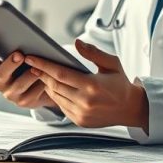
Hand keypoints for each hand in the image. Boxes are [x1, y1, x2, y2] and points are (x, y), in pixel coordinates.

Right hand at [0, 44, 56, 108]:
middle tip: (19, 55)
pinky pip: (32, 93)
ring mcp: (10, 93)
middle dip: (10, 64)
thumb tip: (26, 40)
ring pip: (19, 84)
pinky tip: (47, 79)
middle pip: (1, 73)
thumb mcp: (23, 58)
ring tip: (38, 68)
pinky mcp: (23, 102)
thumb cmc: (30, 66)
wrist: (42, 88)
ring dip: (30, 75)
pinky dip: (40, 85)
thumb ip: (20, 51)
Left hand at [24, 39, 148, 128]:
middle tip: (32, 65)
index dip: (44, 65)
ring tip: (41, 74)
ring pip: (56, 97)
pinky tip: (52, 87)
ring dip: (47, 85)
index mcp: (92, 85)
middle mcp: (85, 101)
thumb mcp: (111, 63)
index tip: (31, 58)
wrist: (130, 108)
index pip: (60, 73)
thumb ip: (93, 52)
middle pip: (54, 85)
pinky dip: (55, 96)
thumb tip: (76, 42)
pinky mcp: (80, 121)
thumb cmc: (120, 83)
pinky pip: (61, 107)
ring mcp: (81, 113)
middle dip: (42, 74)